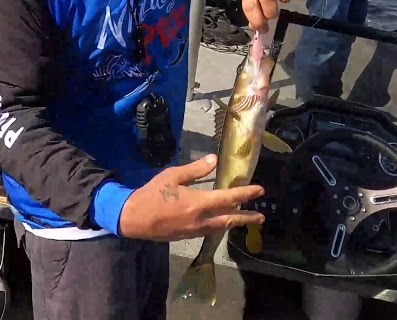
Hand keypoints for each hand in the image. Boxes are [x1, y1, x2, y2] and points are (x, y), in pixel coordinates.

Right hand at [117, 154, 265, 241]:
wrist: (134, 218)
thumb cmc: (152, 194)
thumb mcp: (172, 176)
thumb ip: (195, 169)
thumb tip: (214, 159)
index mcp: (198, 202)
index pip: (229, 198)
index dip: (246, 193)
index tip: (260, 190)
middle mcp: (201, 219)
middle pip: (230, 219)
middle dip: (247, 217)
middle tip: (261, 216)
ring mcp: (195, 230)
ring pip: (220, 227)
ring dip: (234, 223)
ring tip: (245, 220)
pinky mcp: (188, 236)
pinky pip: (209, 231)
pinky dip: (220, 227)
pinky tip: (221, 223)